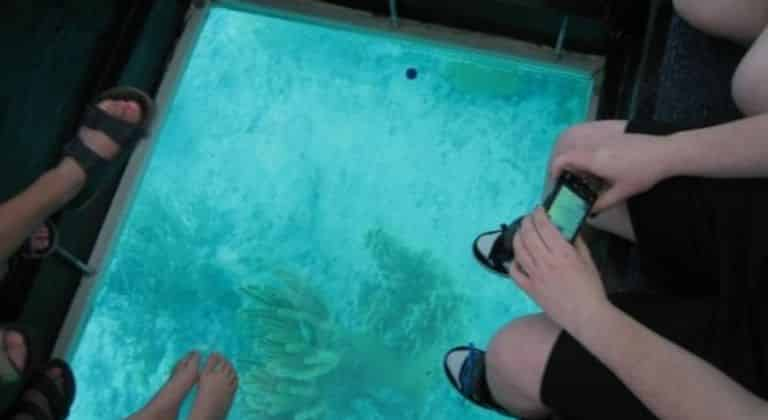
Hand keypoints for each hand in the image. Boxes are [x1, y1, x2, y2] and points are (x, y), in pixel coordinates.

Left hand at [509, 208, 608, 331]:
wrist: (586, 315)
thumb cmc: (591, 288)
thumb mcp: (588, 260)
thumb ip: (576, 242)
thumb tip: (567, 229)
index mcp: (562, 253)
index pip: (544, 226)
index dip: (538, 214)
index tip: (538, 209)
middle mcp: (545, 262)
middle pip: (528, 234)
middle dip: (526, 221)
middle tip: (529, 218)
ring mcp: (535, 276)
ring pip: (518, 250)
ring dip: (517, 237)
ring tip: (521, 232)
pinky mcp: (529, 289)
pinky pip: (514, 273)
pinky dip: (512, 263)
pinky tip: (516, 258)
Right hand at [549, 121, 670, 211]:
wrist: (665, 152)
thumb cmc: (643, 173)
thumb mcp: (622, 193)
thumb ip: (602, 203)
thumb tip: (589, 211)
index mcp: (593, 160)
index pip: (563, 160)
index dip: (554, 170)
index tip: (558, 182)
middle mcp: (594, 147)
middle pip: (568, 153)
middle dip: (565, 167)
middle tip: (572, 182)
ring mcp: (603, 140)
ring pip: (580, 148)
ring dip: (577, 161)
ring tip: (587, 176)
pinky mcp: (612, 136)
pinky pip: (591, 145)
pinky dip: (588, 156)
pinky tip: (602, 167)